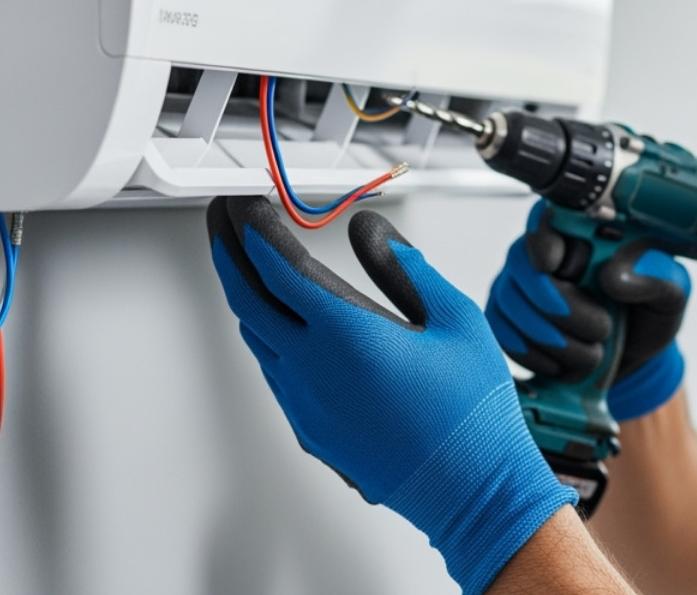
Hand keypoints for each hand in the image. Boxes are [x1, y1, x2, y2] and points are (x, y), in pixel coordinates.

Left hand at [208, 196, 575, 594]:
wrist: (472, 493)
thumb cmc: (473, 415)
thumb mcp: (456, 319)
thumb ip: (405, 267)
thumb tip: (367, 231)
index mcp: (346, 335)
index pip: (276, 266)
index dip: (252, 226)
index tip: (244, 202)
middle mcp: (313, 371)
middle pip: (247, 298)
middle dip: (228, 250)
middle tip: (223, 218)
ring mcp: (306, 406)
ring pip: (256, 337)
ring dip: (246, 293)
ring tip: (247, 262)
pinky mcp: (311, 431)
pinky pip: (273, 371)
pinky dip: (266, 334)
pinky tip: (280, 323)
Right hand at [485, 202, 690, 420]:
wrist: (630, 360)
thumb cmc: (646, 315)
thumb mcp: (670, 296)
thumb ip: (655, 277)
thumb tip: (614, 273)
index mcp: (585, 231)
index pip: (548, 216)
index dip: (543, 238)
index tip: (553, 264)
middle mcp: (545, 250)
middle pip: (522, 262)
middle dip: (559, 305)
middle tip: (600, 330)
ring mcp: (519, 284)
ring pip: (510, 302)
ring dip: (553, 339)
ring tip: (592, 354)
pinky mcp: (504, 317)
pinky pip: (501, 332)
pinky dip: (534, 355)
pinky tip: (563, 364)